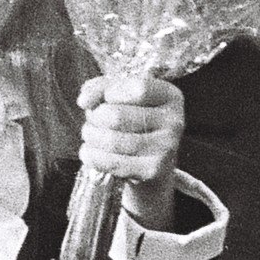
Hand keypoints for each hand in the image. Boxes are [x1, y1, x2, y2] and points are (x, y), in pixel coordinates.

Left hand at [78, 74, 186, 228]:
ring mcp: (167, 149)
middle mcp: (174, 122)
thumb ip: (99, 88)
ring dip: (90, 136)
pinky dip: (92, 155)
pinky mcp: (154, 171)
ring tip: (92, 134)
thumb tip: (84, 101)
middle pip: (116, 116)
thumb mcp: (119, 92)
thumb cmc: (130, 115)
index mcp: (169, 95)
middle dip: (94, 117)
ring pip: (111, 141)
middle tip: (94, 119)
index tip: (105, 98)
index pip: (138, 88)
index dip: (110, 92)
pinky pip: (110, 163)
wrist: (149, 155)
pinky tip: (93, 151)